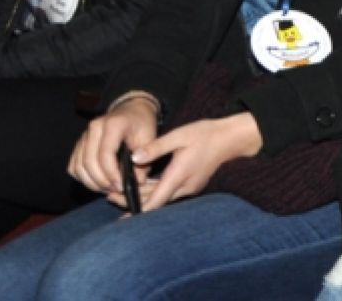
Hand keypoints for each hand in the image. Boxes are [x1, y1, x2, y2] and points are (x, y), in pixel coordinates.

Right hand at [69, 94, 158, 203]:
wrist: (132, 109)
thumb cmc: (142, 124)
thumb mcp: (150, 138)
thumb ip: (145, 159)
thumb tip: (137, 182)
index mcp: (113, 124)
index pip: (105, 154)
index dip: (111, 174)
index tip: (121, 186)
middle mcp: (94, 128)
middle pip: (89, 162)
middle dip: (101, 181)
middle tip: (115, 190)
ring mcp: (84, 136)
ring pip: (78, 166)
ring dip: (91, 182)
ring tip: (108, 189)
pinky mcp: (79, 145)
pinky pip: (74, 166)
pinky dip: (83, 178)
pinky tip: (98, 183)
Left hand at [131, 112, 262, 211]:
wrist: (232, 139)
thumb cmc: (207, 134)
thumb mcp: (180, 135)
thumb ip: (156, 147)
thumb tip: (134, 158)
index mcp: (179, 175)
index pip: (154, 201)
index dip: (135, 207)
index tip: (118, 208)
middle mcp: (184, 186)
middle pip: (154, 202)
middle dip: (132, 200)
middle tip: (109, 196)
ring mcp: (189, 187)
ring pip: (161, 198)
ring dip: (142, 197)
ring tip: (120, 194)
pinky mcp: (191, 184)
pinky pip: (169, 193)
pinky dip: (153, 193)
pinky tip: (143, 189)